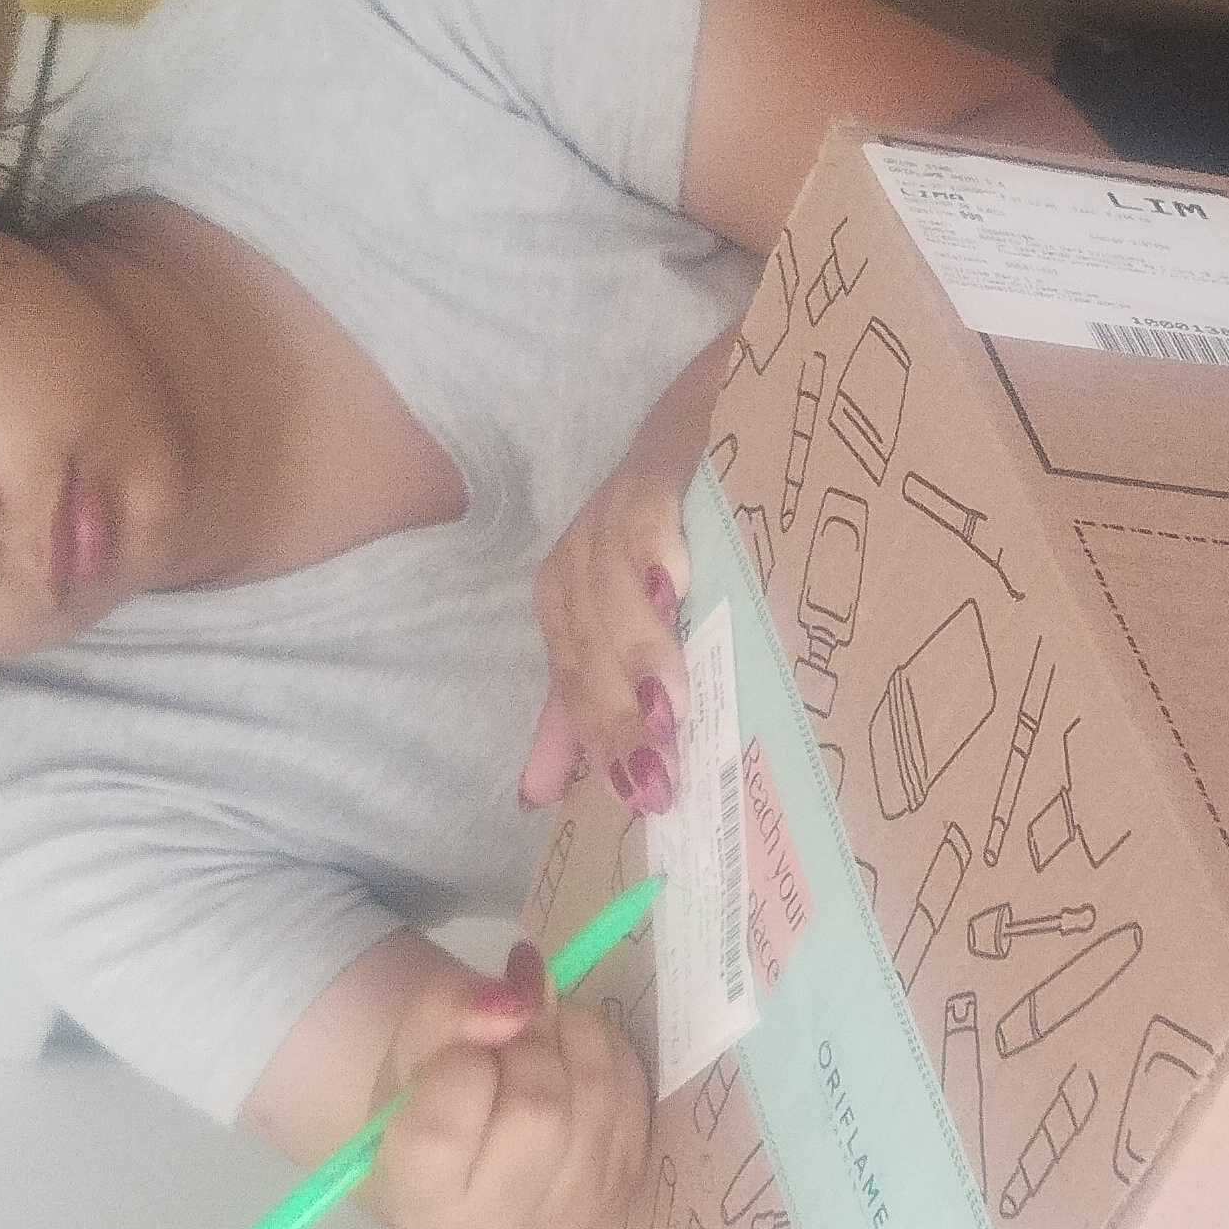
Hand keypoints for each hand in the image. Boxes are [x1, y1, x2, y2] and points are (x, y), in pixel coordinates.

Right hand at [368, 944, 655, 1228]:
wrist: (479, 1134)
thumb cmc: (429, 1092)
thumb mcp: (412, 1047)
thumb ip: (446, 1012)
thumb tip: (518, 1001)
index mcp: (422, 1201)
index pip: (442, 1130)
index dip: (459, 1063)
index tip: (461, 1050)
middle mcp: (497, 1228)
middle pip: (536, 1111)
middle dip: (527, 1041)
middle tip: (510, 1024)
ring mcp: (569, 1215)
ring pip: (595, 1095)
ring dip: (572, 1032)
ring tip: (539, 1026)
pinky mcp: (620, 1187)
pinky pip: (631, 1093)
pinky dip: (605, 1048)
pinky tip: (571, 1047)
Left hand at [521, 458, 693, 817]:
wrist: (693, 431)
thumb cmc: (658, 544)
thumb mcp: (622, 631)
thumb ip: (581, 708)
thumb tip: (535, 798)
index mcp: (566, 608)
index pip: (573, 685)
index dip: (600, 740)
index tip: (636, 796)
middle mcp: (577, 565)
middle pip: (589, 646)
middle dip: (620, 712)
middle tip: (660, 772)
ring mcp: (611, 519)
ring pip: (612, 591)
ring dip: (640, 647)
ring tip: (671, 705)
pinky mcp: (651, 473)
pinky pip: (644, 515)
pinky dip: (653, 548)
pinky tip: (674, 583)